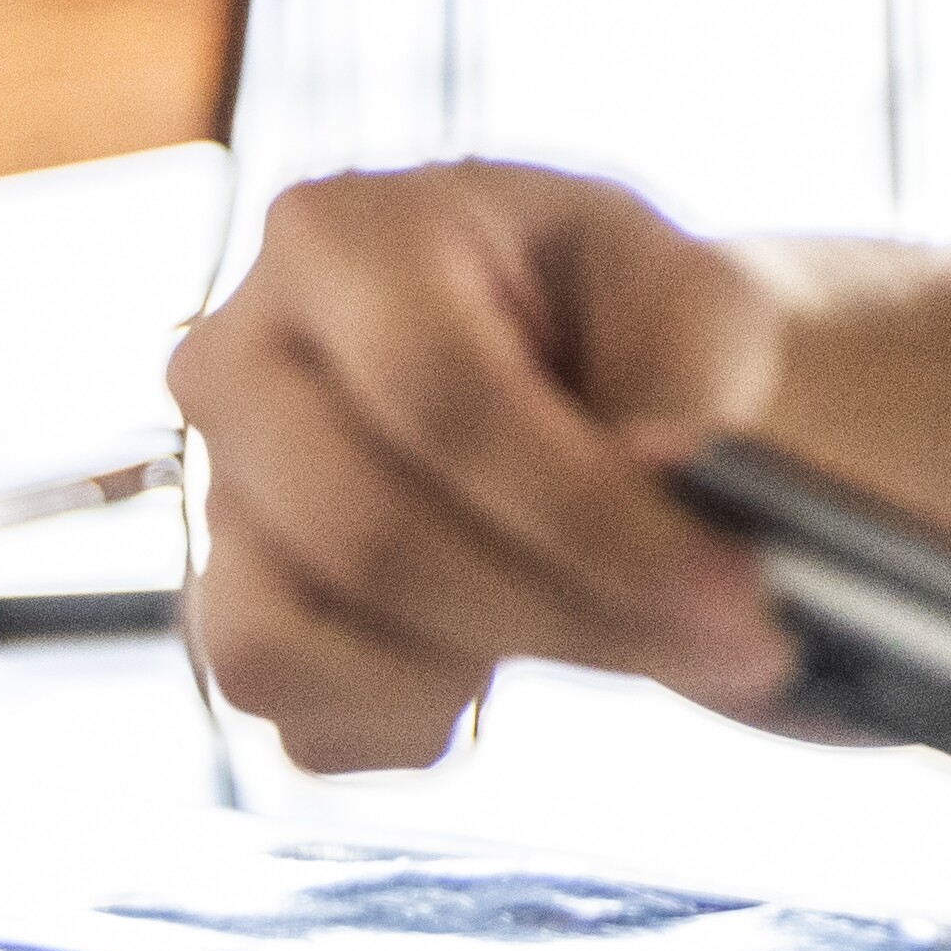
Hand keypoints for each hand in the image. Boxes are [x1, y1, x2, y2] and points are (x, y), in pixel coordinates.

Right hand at [169, 163, 803, 770]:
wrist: (592, 388)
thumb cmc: (632, 326)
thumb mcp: (696, 299)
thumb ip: (692, 367)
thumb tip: (654, 463)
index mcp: (337, 234)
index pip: (442, 398)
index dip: (590, 513)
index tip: (731, 587)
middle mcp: (235, 357)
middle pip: (369, 533)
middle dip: (569, 611)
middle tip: (733, 642)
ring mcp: (218, 492)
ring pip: (298, 634)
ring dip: (496, 665)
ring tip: (628, 633)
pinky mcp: (225, 610)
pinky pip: (289, 712)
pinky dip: (415, 715)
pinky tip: (510, 660)